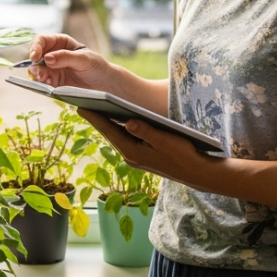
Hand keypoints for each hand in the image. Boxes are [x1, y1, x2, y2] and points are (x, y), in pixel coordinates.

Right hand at [27, 33, 116, 91]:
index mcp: (60, 43)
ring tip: (44, 79)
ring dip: (37, 75)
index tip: (35, 57)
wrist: (104, 84)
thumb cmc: (96, 66)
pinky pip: (42, 82)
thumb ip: (66, 57)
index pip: (42, 41)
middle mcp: (53, 54)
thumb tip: (47, 58)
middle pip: (35, 56)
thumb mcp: (84, 59)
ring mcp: (52, 69)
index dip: (35, 47)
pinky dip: (42, 84)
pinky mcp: (53, 82)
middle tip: (39, 72)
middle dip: (34, 64)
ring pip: (37, 70)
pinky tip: (48, 85)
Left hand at [76, 108, 211, 186]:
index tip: (79, 106)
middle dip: (96, 118)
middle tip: (81, 102)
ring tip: (94, 108)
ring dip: (107, 123)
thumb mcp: (165, 140)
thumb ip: (146, 130)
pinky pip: (126, 139)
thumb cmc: (183, 155)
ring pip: (117, 136)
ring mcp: (136, 157)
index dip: (94, 118)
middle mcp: (130, 156)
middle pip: (109, 133)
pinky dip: (119, 128)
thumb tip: (128, 121)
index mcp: (132, 152)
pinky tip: (117, 119)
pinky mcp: (143, 156)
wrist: (197, 174)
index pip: (109, 131)